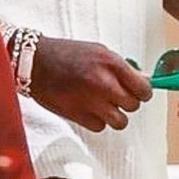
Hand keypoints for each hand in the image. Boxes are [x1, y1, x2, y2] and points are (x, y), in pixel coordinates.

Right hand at [29, 37, 152, 131]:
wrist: (35, 63)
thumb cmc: (66, 54)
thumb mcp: (98, 51)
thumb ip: (120, 68)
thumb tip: (141, 82)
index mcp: (111, 63)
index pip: (144, 89)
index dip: (143, 93)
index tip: (139, 93)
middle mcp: (103, 83)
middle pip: (133, 106)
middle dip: (128, 103)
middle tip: (118, 97)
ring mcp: (91, 101)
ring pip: (120, 122)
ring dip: (115, 116)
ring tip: (105, 106)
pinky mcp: (78, 116)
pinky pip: (100, 127)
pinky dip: (97, 121)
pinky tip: (89, 109)